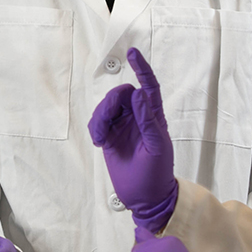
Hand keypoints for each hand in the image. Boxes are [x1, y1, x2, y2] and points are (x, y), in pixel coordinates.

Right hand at [88, 48, 178, 231]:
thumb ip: (148, 121)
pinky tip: (97, 140)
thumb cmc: (157, 174)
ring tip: (99, 135)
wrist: (145, 198)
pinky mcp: (109, 137)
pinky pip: (98, 122)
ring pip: (107, 106)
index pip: (149, 87)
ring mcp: (123, 127)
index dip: (142, 69)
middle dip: (111, 102)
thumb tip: (138, 94)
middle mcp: (138, 118)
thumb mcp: (157, 148)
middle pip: (121, 95)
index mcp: (154, 118)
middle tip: (106, 122)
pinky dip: (94, 126)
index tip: (133, 53)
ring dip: (100, 116)